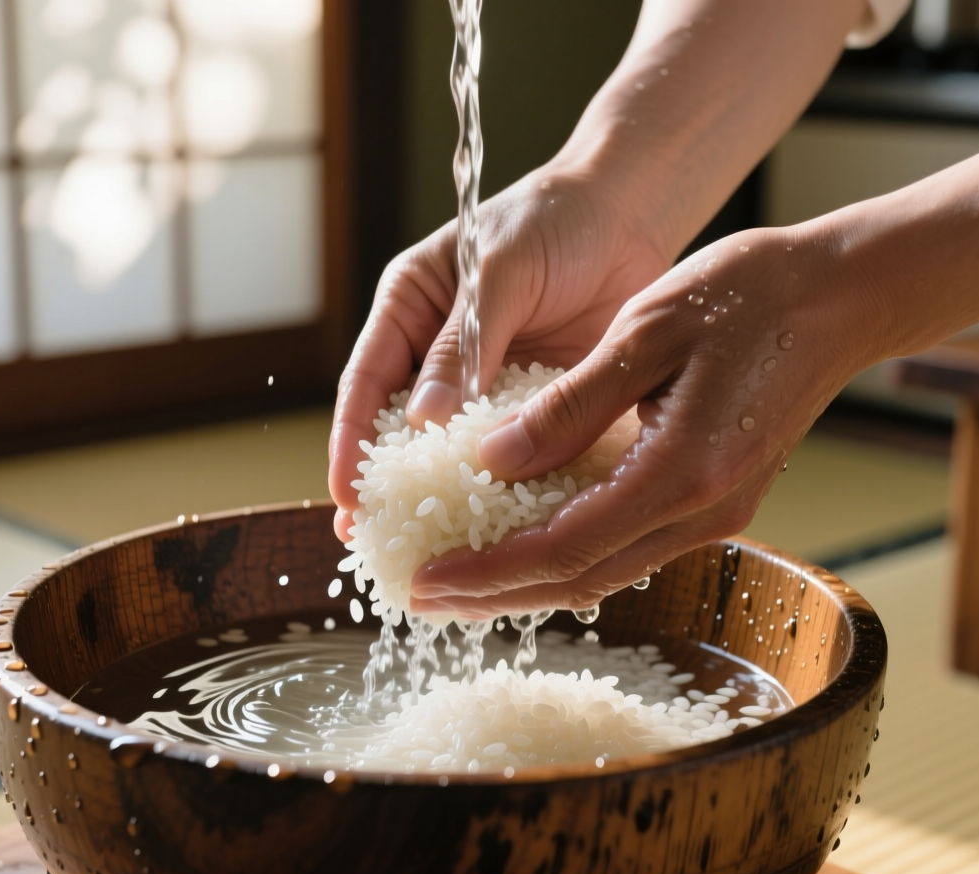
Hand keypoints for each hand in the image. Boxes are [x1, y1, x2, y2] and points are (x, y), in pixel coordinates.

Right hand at [328, 168, 670, 540]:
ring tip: (439, 554)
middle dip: (390, 490)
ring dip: (450, 500)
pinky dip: (510, 490)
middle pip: (402, 433)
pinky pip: (517, 454)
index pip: (366, 386)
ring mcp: (489, 385)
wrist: (630, 213)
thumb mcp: (500, 272)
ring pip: (459, 453)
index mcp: (409, 311)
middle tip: (379, 545)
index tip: (348, 499)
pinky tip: (508, 532)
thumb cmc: (554, 220)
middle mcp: (439, 355)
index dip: (351, 445)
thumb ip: (463, 344)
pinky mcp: (538, 404)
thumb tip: (423, 422)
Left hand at [405, 227, 889, 616]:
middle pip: (582, 579)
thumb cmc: (748, 297)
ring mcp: (716, 513)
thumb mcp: (643, 333)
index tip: (424, 577)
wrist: (841, 297)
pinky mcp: (717, 500)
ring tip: (460, 580)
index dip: (488, 570)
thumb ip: (569, 405)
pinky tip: (525, 543)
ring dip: (529, 581)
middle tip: (423, 595)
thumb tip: (491, 460)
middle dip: (495, 594)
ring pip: (605, 571)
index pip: (565, 547)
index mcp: (682, 472)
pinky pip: (629, 545)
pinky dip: (570, 553)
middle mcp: (704, 512)